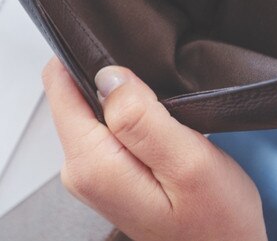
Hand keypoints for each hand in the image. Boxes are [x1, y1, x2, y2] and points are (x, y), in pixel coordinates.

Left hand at [42, 58, 266, 240]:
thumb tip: (107, 75)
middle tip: (159, 95)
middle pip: (74, 93)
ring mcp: (91, 172)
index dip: (88, 58)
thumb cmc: (216, 221)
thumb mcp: (189, 162)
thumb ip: (142, 116)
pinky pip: (105, 125)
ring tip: (164, 112)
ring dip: (124, 99)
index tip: (122, 56)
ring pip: (91, 106)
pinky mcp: (105, 172)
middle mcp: (81, 169)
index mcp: (93, 163)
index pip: (59, 85)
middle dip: (112, 80)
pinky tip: (158, 127)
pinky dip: (129, 116)